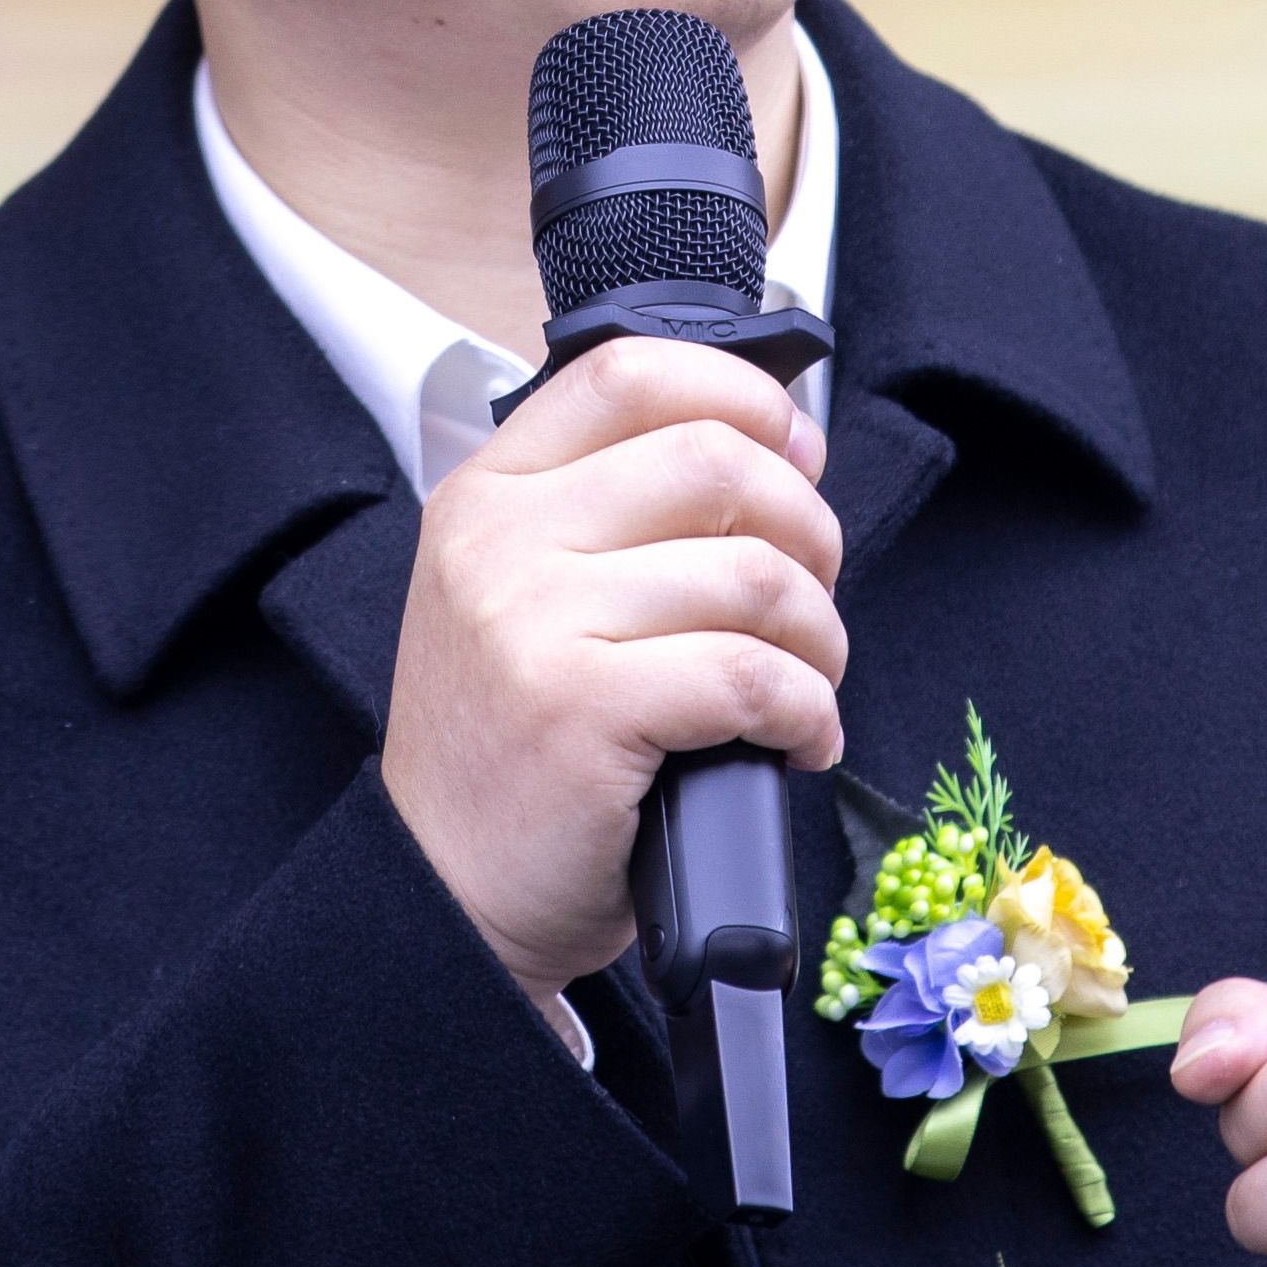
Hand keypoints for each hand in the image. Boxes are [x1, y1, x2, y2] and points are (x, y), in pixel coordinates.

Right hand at [378, 337, 843, 1001]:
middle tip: (814, 596)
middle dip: (807, 528)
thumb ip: (607, 516)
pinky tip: (800, 740)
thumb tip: (773, 453)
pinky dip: (807, 710)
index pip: (629, 373)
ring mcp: (533, 623)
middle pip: (714, 463)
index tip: (796, 452)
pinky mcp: (581, 710)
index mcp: (488, 494)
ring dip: (820, 637)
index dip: (741, 395)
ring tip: (809, 683)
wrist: (446, 893)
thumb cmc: (510, 751)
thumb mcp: (517, 597)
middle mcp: (500, 542)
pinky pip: (751, 675)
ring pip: (751, 575)